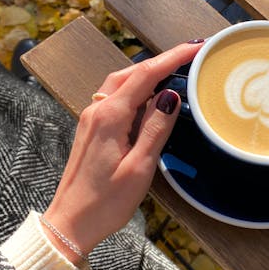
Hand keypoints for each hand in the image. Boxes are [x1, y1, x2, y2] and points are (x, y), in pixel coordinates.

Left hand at [42, 41, 203, 264]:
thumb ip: (156, 128)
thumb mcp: (139, 167)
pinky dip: (137, 90)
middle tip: (192, 56)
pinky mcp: (92, 129)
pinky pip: (116, 98)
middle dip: (162, 61)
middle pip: (132, 72)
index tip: (197, 46)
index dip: (173, 57)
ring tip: (177, 72)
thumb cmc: (105, 202)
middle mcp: (98, 110)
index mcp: (110, 116)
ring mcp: (92, 118)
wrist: (70, 223)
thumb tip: (172, 96)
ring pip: (122, 83)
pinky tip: (152, 98)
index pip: (146, 75)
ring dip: (149, 74)